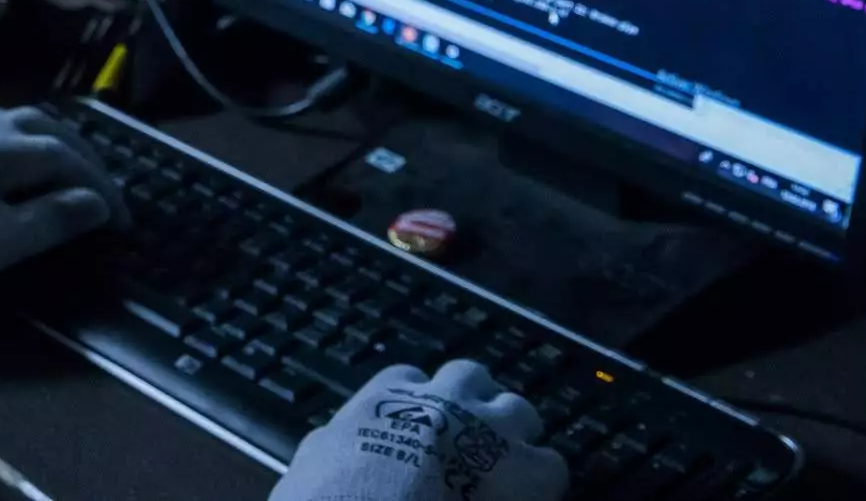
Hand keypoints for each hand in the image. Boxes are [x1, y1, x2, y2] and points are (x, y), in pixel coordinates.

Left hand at [0, 106, 122, 338]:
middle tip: (103, 186)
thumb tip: (97, 203)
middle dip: (76, 151)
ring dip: (42, 143)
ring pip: (2, 123)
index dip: (97, 183)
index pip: (58, 153)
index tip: (122, 220)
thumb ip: (49, 220)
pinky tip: (12, 173)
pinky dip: (11, 148)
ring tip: (65, 175)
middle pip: (33, 124)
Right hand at [269, 361, 567, 500]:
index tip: (418, 422)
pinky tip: (535, 498)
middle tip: (472, 434)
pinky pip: (553, 465)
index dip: (417, 399)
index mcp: (387, 397)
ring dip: (514, 433)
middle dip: (474, 400)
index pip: (407, 376)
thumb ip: (328, 447)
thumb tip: (323, 451)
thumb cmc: (331, 494)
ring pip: (518, 408)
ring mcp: (488, 428)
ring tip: (511, 465)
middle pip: (470, 376)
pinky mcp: (528, 469)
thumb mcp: (312, 460)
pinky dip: (544, 481)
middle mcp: (441, 400)